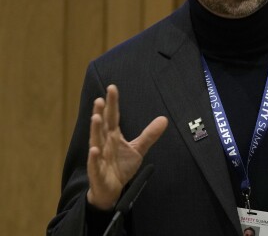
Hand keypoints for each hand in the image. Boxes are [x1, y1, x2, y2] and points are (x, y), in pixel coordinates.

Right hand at [86, 85, 167, 209]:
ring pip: (96, 141)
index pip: (112, 116)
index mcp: (113, 136)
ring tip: (96, 118)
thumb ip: (149, 134)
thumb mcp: (138, 149)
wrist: (112, 189)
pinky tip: (94, 150)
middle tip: (99, 99)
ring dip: (95, 130)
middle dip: (100, 113)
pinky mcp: (97, 171)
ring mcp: (99, 157)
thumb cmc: (121, 166)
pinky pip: (95, 164)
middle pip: (102, 126)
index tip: (112, 88)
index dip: (112, 103)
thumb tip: (164, 119)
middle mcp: (104, 143)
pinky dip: (94, 157)